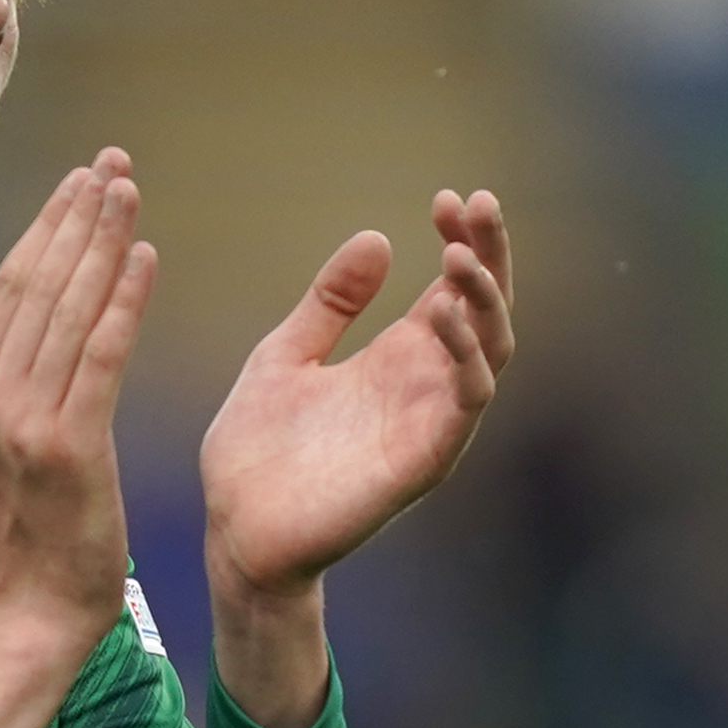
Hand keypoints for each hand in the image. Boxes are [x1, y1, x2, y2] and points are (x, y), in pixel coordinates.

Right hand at [0, 151, 153, 727]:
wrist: (31, 606)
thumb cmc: (21, 527)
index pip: (12, 285)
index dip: (48, 226)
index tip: (80, 180)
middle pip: (38, 283)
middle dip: (75, 215)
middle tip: (110, 162)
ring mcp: (23, 418)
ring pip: (67, 309)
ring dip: (100, 240)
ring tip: (126, 188)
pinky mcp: (68, 444)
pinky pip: (99, 356)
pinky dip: (121, 301)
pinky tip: (142, 256)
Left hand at [201, 189, 515, 609]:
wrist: (235, 529)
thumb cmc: (258, 452)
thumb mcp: (286, 354)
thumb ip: (330, 302)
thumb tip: (377, 236)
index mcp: (396, 359)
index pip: (454, 290)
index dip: (462, 241)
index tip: (446, 198)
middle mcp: (424, 387)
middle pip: (486, 310)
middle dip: (490, 255)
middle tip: (478, 202)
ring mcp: (429, 422)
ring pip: (492, 350)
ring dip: (484, 298)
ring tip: (459, 253)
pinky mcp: (425, 459)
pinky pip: (467, 399)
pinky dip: (467, 354)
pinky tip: (444, 313)